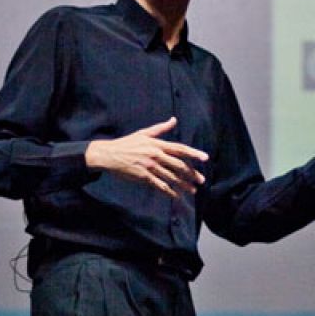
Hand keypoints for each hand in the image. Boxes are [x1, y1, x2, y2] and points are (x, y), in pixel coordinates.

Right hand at [85, 117, 207, 196]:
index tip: (205, 158)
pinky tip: (176, 196)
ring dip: (183, 185)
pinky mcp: (143, 177)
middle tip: (201, 180)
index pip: (180, 149)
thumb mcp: (144, 133)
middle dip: (192, 174)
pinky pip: (160, 186)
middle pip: (179, 165)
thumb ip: (161, 128)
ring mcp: (150, 167)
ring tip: (193, 190)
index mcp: (157, 144)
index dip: (194, 153)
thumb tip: (174, 119)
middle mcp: (156, 155)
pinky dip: (169, 191)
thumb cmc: (127, 143)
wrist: (109, 154)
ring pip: (171, 177)